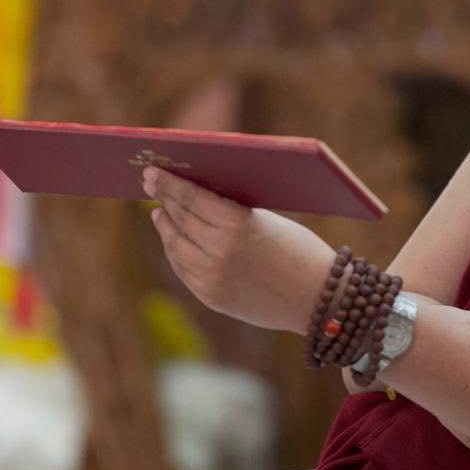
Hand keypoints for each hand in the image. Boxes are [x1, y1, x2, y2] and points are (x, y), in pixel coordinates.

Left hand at [144, 166, 335, 333]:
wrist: (319, 300)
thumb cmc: (299, 250)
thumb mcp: (266, 221)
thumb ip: (229, 212)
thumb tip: (194, 197)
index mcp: (238, 223)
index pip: (192, 196)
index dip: (170, 182)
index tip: (152, 170)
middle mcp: (219, 251)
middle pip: (180, 218)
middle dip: (164, 198)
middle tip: (150, 183)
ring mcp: (212, 277)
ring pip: (175, 245)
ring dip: (166, 225)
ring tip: (159, 211)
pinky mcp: (211, 297)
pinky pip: (183, 269)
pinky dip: (175, 250)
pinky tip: (173, 239)